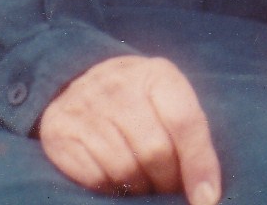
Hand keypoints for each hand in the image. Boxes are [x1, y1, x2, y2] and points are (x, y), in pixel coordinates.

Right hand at [38, 55, 221, 201]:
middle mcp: (120, 86)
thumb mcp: (169, 101)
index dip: (199, 165)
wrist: (78, 81)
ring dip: (140, 188)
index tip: (206, 199)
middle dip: (167, 181)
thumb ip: (190, 136)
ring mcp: (86, 107)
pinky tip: (117, 183)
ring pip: (124, 169)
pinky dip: (110, 189)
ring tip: (144, 185)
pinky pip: (94, 178)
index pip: (185, 122)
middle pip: (155, 150)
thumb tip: (206, 193)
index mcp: (157, 74)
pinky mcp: (60, 132)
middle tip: (168, 189)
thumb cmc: (139, 100)